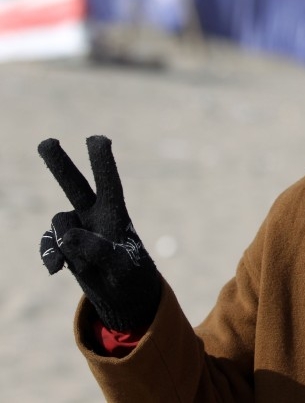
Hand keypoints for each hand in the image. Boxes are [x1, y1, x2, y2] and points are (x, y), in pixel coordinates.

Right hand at [38, 135, 160, 331]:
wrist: (124, 294)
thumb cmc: (131, 275)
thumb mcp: (121, 266)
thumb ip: (99, 250)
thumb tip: (68, 236)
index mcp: (116, 214)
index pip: (109, 182)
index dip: (103, 160)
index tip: (98, 138)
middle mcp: (96, 215)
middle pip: (75, 184)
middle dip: (60, 164)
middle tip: (46, 141)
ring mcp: (79, 228)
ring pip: (58, 221)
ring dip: (60, 242)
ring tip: (75, 265)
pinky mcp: (67, 244)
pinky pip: (50, 242)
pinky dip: (49, 254)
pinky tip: (54, 270)